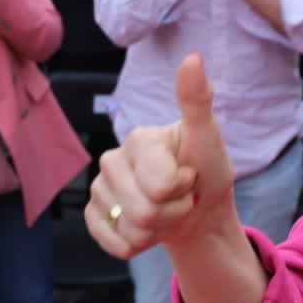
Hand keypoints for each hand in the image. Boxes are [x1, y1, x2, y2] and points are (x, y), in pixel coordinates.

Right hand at [87, 54, 235, 258]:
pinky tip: (149, 227)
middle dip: (175, 212)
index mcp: (139, 138)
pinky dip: (139, 245)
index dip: (184, 189)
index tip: (190, 175)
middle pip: (145, 213)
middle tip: (182, 196)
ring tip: (169, 209)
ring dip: (161, 229)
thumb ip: (197, 100)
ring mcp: (100, 189)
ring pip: (133, 231)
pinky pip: (114, 244)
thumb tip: (193, 57)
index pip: (162, 186)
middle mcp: (112, 160)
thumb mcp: (208, 137)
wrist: (200, 205)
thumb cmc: (205, 168)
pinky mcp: (94, 215)